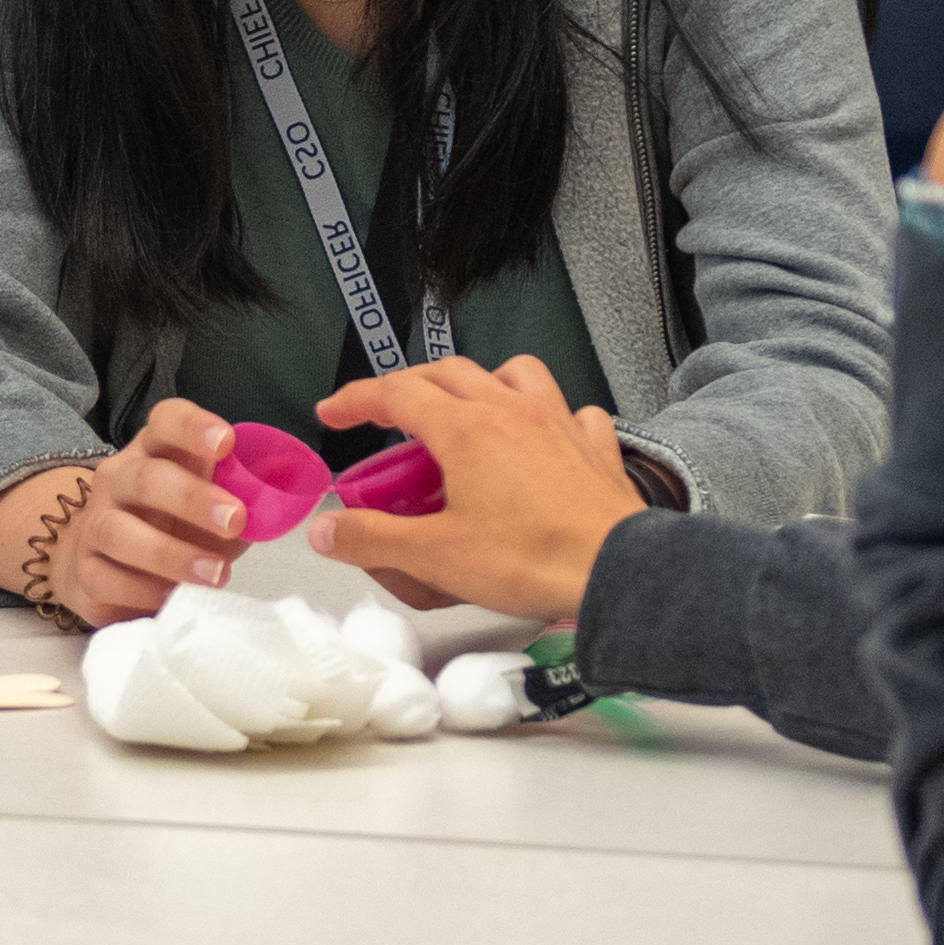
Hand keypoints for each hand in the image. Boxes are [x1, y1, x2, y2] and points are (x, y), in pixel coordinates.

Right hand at [0, 399, 247, 624]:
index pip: (165, 423)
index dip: (192, 428)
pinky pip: (108, 580)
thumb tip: (285, 500)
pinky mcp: (84, 572)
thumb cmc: (171, 527)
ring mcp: (96, 525)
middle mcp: (118, 481)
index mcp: (154, 452)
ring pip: (119, 532)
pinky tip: (175, 598)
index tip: (226, 442)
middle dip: (192, 498)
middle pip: (145, 478)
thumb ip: (241, 496)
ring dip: (171, 554)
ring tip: (215, 574)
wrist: (98, 561)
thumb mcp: (209, 503)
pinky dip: (145, 591)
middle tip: (235, 520)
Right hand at [309, 356, 642, 625]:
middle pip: (449, 372)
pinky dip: (552, 415)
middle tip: (389, 414)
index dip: (357, 399)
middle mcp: (511, 411)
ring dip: (484, 382)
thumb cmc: (532, 560)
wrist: (616, 572)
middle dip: (411, 385)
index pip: (396, 393)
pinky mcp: (594, 448)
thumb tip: (327, 530)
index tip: (334, 411)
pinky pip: (573, 411)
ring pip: (515, 373)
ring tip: (470, 410)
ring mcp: (558, 423)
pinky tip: (545, 437)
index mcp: (465, 429)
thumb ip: (373, 539)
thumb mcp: (435, 556)